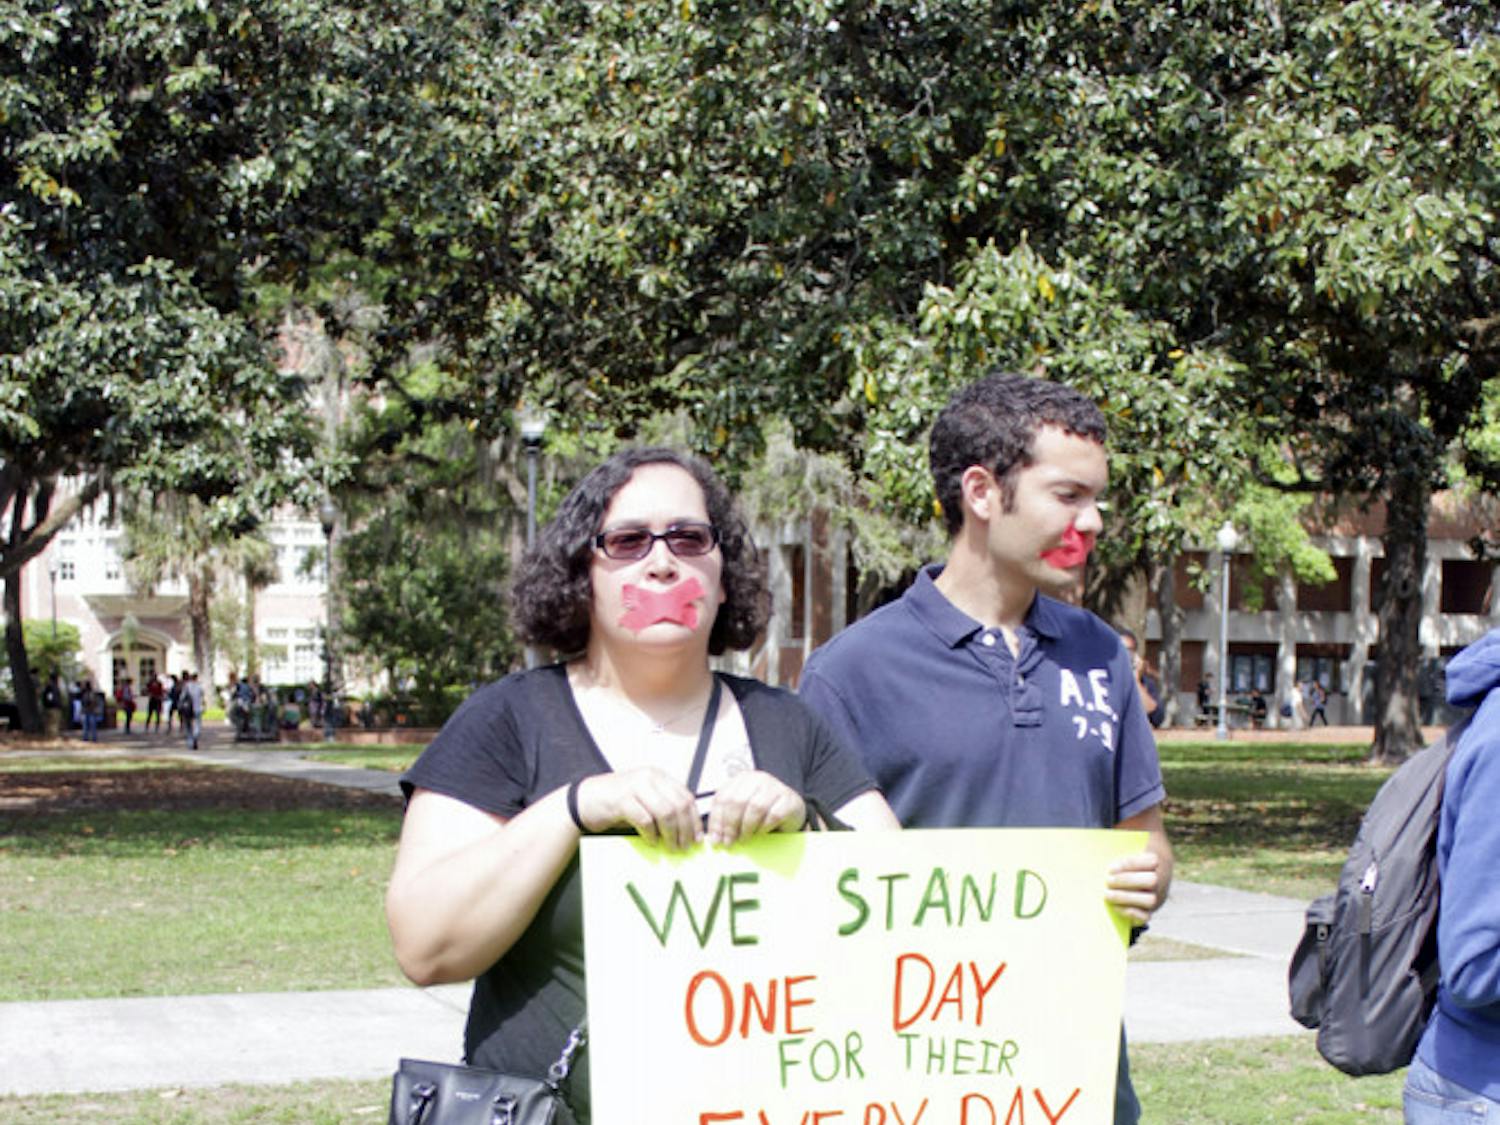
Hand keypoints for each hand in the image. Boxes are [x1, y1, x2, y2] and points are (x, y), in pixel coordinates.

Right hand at [572, 769, 699, 850]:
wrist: (585, 800)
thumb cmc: (618, 804)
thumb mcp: (645, 800)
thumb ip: (664, 808)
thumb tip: (688, 831)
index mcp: (659, 776)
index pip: (686, 796)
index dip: (694, 820)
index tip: (697, 839)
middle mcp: (650, 777)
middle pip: (678, 805)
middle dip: (685, 829)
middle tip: (684, 847)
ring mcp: (636, 786)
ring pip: (665, 812)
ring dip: (670, 834)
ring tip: (670, 847)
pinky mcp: (622, 799)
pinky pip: (645, 819)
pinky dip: (650, 834)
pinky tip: (650, 842)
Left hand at [703, 770, 805, 846]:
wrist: (792, 809)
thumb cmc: (763, 812)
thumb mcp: (741, 811)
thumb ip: (727, 819)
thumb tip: (715, 839)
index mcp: (741, 779)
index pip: (722, 797)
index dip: (717, 820)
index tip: (715, 839)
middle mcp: (757, 779)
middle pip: (737, 801)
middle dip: (730, 825)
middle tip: (729, 842)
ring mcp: (774, 786)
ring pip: (755, 807)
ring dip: (747, 828)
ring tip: (745, 839)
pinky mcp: (788, 799)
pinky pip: (773, 815)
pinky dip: (764, 827)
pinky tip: (761, 833)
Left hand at [1105, 850, 1163, 924]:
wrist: (1145, 869)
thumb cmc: (1129, 853)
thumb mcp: (1126, 843)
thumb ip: (1118, 843)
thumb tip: (1096, 846)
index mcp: (1157, 859)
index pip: (1150, 861)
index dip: (1130, 865)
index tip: (1111, 867)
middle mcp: (1161, 878)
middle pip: (1151, 881)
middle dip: (1127, 881)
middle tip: (1107, 881)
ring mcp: (1157, 895)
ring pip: (1149, 899)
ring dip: (1126, 898)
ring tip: (1107, 894)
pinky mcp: (1150, 910)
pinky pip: (1145, 916)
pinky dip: (1131, 913)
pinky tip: (1115, 907)